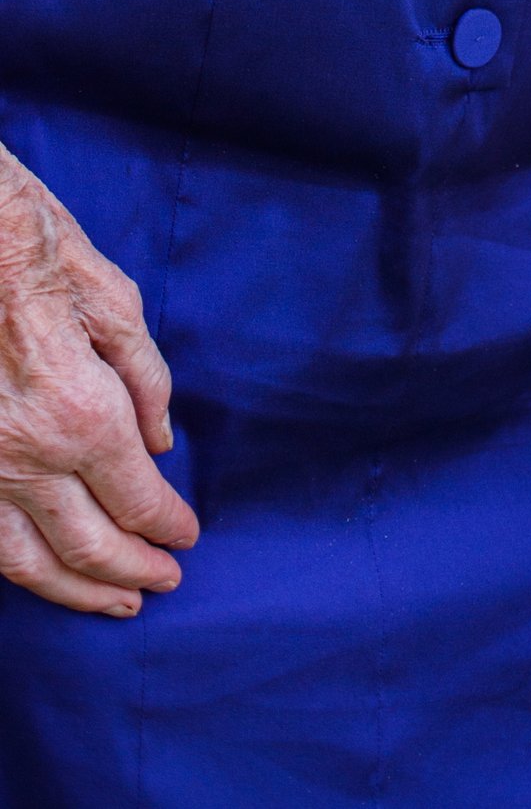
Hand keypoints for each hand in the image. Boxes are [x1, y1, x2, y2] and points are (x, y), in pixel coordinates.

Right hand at [0, 144, 196, 613]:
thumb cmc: (41, 253)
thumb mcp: (116, 302)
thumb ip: (146, 380)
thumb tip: (161, 442)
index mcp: (83, 416)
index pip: (137, 498)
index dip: (166, 524)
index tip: (187, 534)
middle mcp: (29, 458)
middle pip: (87, 544)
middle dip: (132, 571)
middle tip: (164, 582)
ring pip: (25, 560)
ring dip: (74, 590)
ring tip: (112, 602)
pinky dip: (14, 566)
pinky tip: (38, 572)